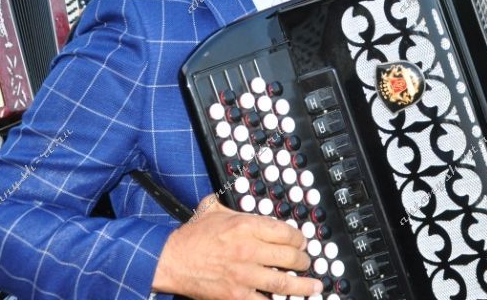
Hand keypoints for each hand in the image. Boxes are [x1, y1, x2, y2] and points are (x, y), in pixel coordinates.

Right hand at [152, 194, 322, 298]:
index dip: (298, 238)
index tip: (302, 242)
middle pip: (289, 257)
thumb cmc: (192, 236)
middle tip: (307, 262)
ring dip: (302, 284)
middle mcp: (248, 249)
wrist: (172, 260)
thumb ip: (231, 204)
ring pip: (283, 281)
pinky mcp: (236, 295)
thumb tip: (238, 197)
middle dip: (303, 261)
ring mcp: (244, 274)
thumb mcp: (213, 209)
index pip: (284, 232)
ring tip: (314, 285)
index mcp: (245, 226)